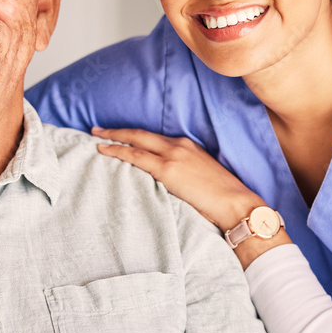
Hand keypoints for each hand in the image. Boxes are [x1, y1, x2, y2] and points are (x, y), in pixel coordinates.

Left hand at [92, 127, 264, 232]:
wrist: (235, 202)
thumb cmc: (221, 196)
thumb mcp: (200, 176)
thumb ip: (182, 172)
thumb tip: (166, 180)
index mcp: (187, 146)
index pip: (154, 138)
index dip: (134, 135)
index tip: (119, 134)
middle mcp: (179, 145)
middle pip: (140, 134)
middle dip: (117, 131)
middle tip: (96, 130)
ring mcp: (173, 155)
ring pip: (135, 142)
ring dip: (113, 140)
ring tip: (96, 140)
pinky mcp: (168, 169)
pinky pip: (136, 157)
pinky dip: (118, 152)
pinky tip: (105, 152)